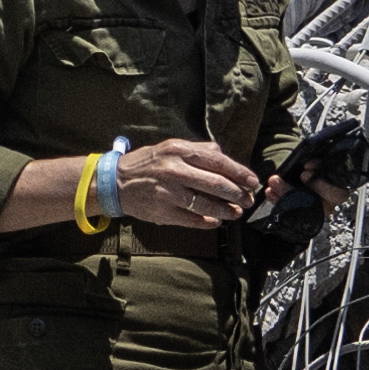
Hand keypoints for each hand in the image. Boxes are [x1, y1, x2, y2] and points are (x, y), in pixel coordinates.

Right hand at [124, 136, 268, 234]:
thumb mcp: (170, 147)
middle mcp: (175, 171)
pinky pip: (192, 220)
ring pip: (206, 205)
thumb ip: (198, 150)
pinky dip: (207, 222)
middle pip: (216, 184)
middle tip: (248, 200)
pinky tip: (216, 221)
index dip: (239, 173)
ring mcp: (169, 194)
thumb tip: (222, 155)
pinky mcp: (163, 212)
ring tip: (236, 213)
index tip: (252, 181)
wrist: (116, 182)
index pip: (218, 162)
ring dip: (226, 211)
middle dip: (237, 194)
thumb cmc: (148, 163)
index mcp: (179, 151)